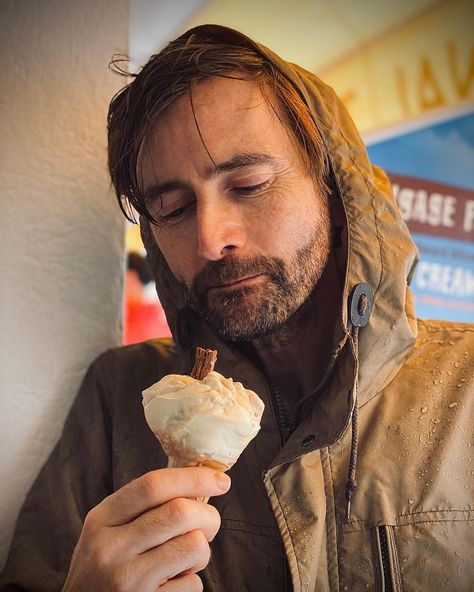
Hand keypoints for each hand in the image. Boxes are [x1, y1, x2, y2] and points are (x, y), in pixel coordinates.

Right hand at [63, 467, 229, 590]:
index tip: (220, 480)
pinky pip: (192, 583)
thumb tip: (198, 484)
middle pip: (180, 512)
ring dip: (202, 550)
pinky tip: (172, 584)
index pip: (153, 485)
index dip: (193, 478)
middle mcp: (110, 548)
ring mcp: (127, 580)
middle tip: (208, 524)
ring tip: (185, 558)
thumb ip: (142, 507)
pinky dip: (191, 581)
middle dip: (208, 515)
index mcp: (102, 519)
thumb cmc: (103, 569)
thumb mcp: (107, 531)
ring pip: (193, 545)